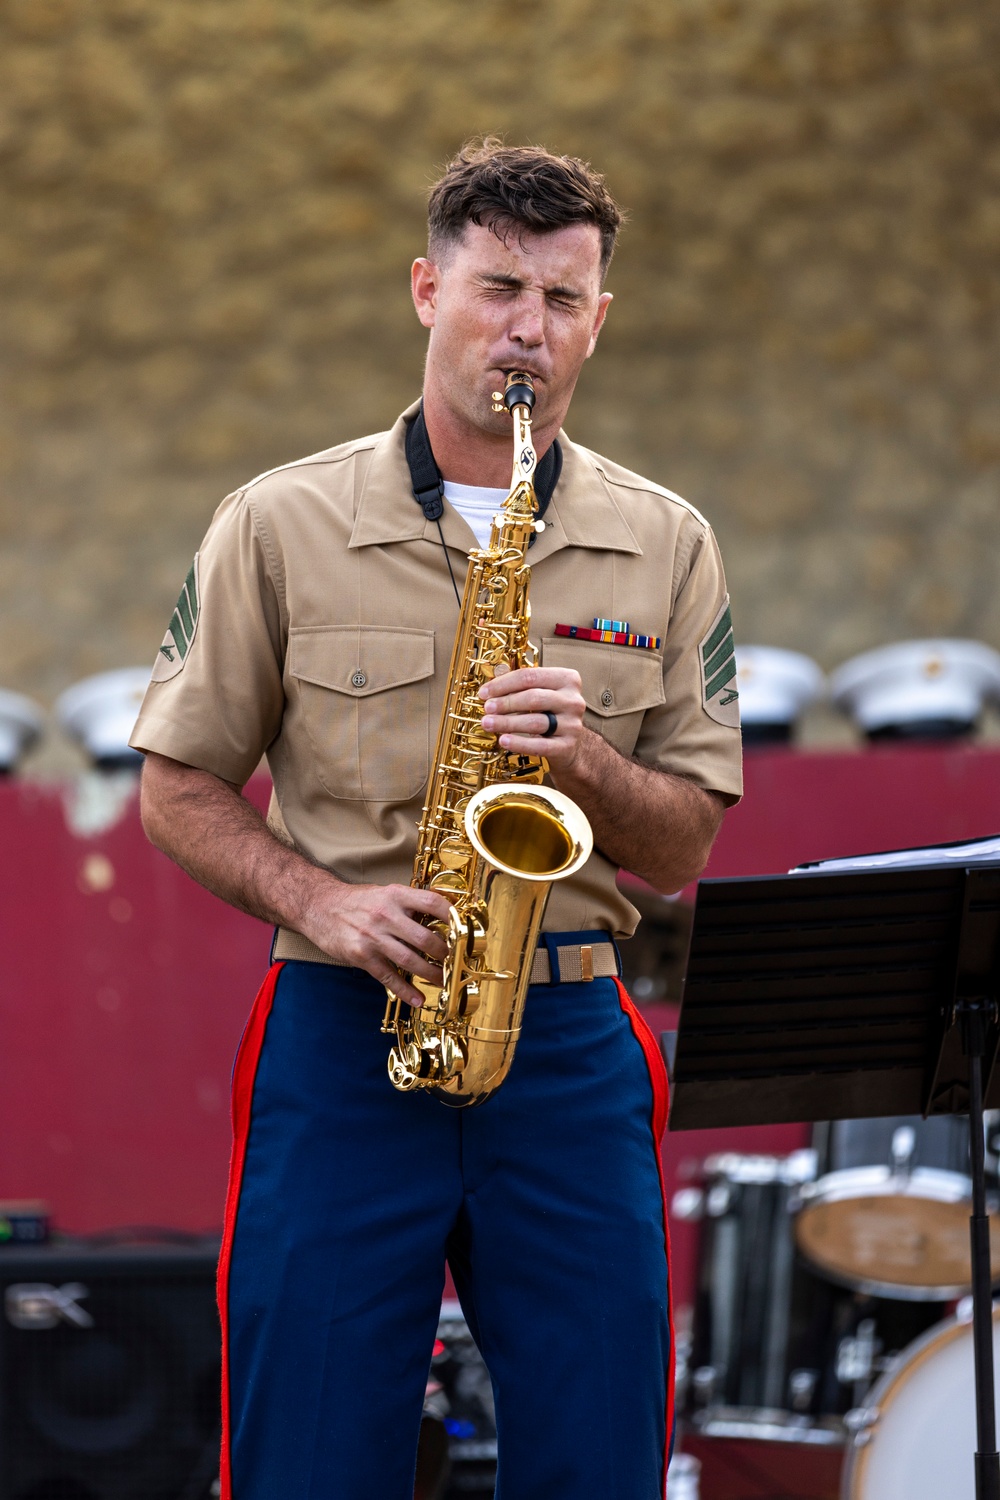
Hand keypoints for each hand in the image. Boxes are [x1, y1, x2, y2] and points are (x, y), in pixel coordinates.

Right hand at [302, 880, 451, 1007]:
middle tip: (454, 960)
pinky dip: (405, 991)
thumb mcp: (385, 893)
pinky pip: (388, 977)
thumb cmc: (356, 901)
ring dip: (431, 974)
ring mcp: (374, 937)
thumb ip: (409, 904)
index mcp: (396, 896)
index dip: (453, 916)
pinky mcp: (362, 956)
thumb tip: (439, 917)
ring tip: (443, 980)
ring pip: (410, 960)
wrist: (319, 906)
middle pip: (425, 938)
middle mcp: (386, 915)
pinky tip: (416, 999)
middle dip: (445, 953)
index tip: (463, 928)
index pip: (433, 903)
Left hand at [479, 663, 586, 771]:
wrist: (570, 742)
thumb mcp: (542, 693)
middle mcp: (573, 700)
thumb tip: (489, 689)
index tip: (484, 692)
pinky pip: (540, 745)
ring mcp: (572, 724)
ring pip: (535, 722)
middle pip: (533, 698)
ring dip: (507, 722)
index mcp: (567, 679)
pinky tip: (503, 740)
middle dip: (505, 703)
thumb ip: (520, 686)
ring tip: (488, 723)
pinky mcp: (568, 746)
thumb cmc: (550, 712)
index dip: (503, 684)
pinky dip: (519, 743)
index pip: (530, 676)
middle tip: (487, 708)